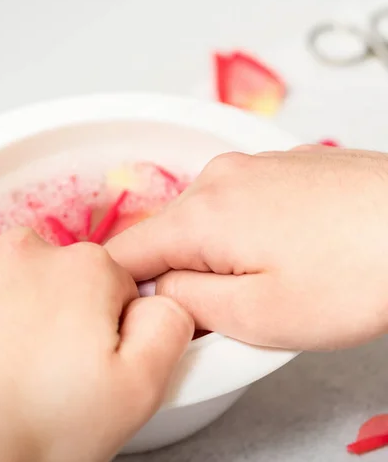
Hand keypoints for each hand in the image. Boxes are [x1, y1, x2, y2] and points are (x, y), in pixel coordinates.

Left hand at [0, 228, 192, 461]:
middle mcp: (36, 249)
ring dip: (41, 319)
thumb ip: (170, 326)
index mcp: (88, 265)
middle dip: (78, 322)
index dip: (116, 335)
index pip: (124, 291)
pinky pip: (7, 296)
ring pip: (42, 289)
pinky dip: (8, 321)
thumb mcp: (139, 387)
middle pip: (81, 284)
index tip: (92, 368)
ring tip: (27, 369)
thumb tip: (166, 299)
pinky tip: (4, 359)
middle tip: (59, 373)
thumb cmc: (42, 423)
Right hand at [107, 147, 387, 350]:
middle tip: (235, 310)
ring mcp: (254, 166)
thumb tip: (159, 290)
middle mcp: (221, 177)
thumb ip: (186, 304)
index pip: (124, 251)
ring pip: (207, 221)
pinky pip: (241, 204)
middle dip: (185, 275)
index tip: (158, 317)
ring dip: (222, 256)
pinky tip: (295, 253)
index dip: (130, 291)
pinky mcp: (283, 167)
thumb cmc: (359, 271)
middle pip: (168, 235)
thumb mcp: (259, 316)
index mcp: (203, 212)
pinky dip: (250, 233)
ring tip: (276, 281)